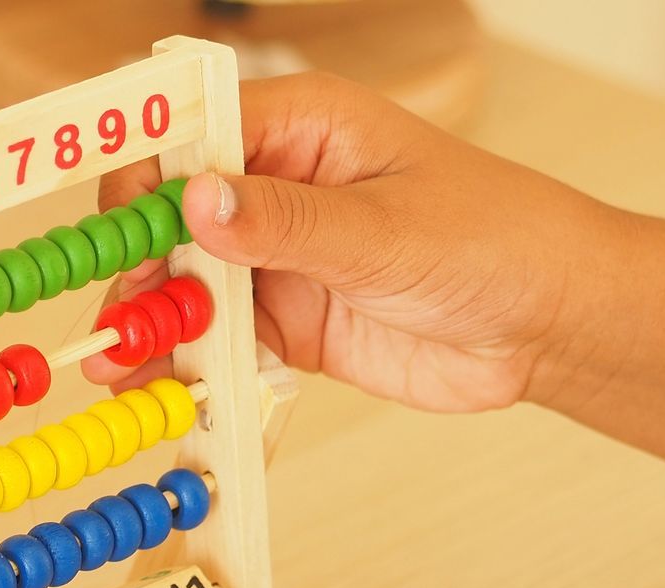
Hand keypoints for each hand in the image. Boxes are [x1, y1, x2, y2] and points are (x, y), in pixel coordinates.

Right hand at [82, 72, 616, 415]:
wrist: (546, 325)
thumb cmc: (496, 241)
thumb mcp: (385, 231)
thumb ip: (285, 222)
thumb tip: (196, 200)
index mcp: (301, 127)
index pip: (190, 133)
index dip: (145, 179)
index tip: (122, 234)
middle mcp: (274, 184)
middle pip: (169, 214)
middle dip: (135, 262)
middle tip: (121, 315)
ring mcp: (273, 254)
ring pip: (180, 280)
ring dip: (147, 320)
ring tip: (118, 364)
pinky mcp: (279, 317)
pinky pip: (209, 335)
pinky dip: (178, 360)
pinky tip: (151, 383)